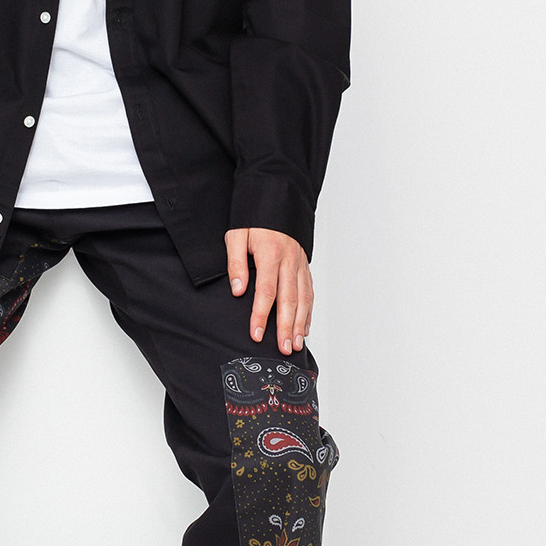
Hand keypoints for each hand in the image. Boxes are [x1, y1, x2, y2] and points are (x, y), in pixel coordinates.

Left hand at [224, 227, 312, 355]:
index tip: (256, 334)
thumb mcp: (237, 235)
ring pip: (303, 298)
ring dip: (299, 324)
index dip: (261, 315)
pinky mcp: (305, 265)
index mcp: (271, 254)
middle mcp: (289, 260)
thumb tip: (239, 291)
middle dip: (285, 327)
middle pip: (289, 300)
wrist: (277, 196)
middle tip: (283, 349)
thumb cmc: (254, 218)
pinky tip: (304, 327)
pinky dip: (308, 312)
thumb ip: (236, 263)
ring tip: (295, 344)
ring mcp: (300, 263)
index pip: (266, 291)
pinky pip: (309, 291)